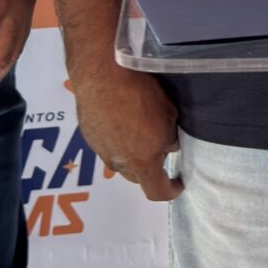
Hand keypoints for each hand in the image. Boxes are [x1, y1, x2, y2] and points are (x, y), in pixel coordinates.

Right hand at [71, 61, 181, 200]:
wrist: (102, 75)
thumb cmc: (139, 94)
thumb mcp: (168, 115)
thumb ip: (169, 138)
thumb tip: (168, 146)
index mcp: (141, 162)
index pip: (156, 192)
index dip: (170, 191)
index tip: (178, 184)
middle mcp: (118, 162)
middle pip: (137, 176)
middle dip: (150, 167)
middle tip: (160, 146)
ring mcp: (100, 149)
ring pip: (121, 160)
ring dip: (132, 152)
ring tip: (140, 127)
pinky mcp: (89, 135)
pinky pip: (107, 144)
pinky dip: (117, 138)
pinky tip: (122, 117)